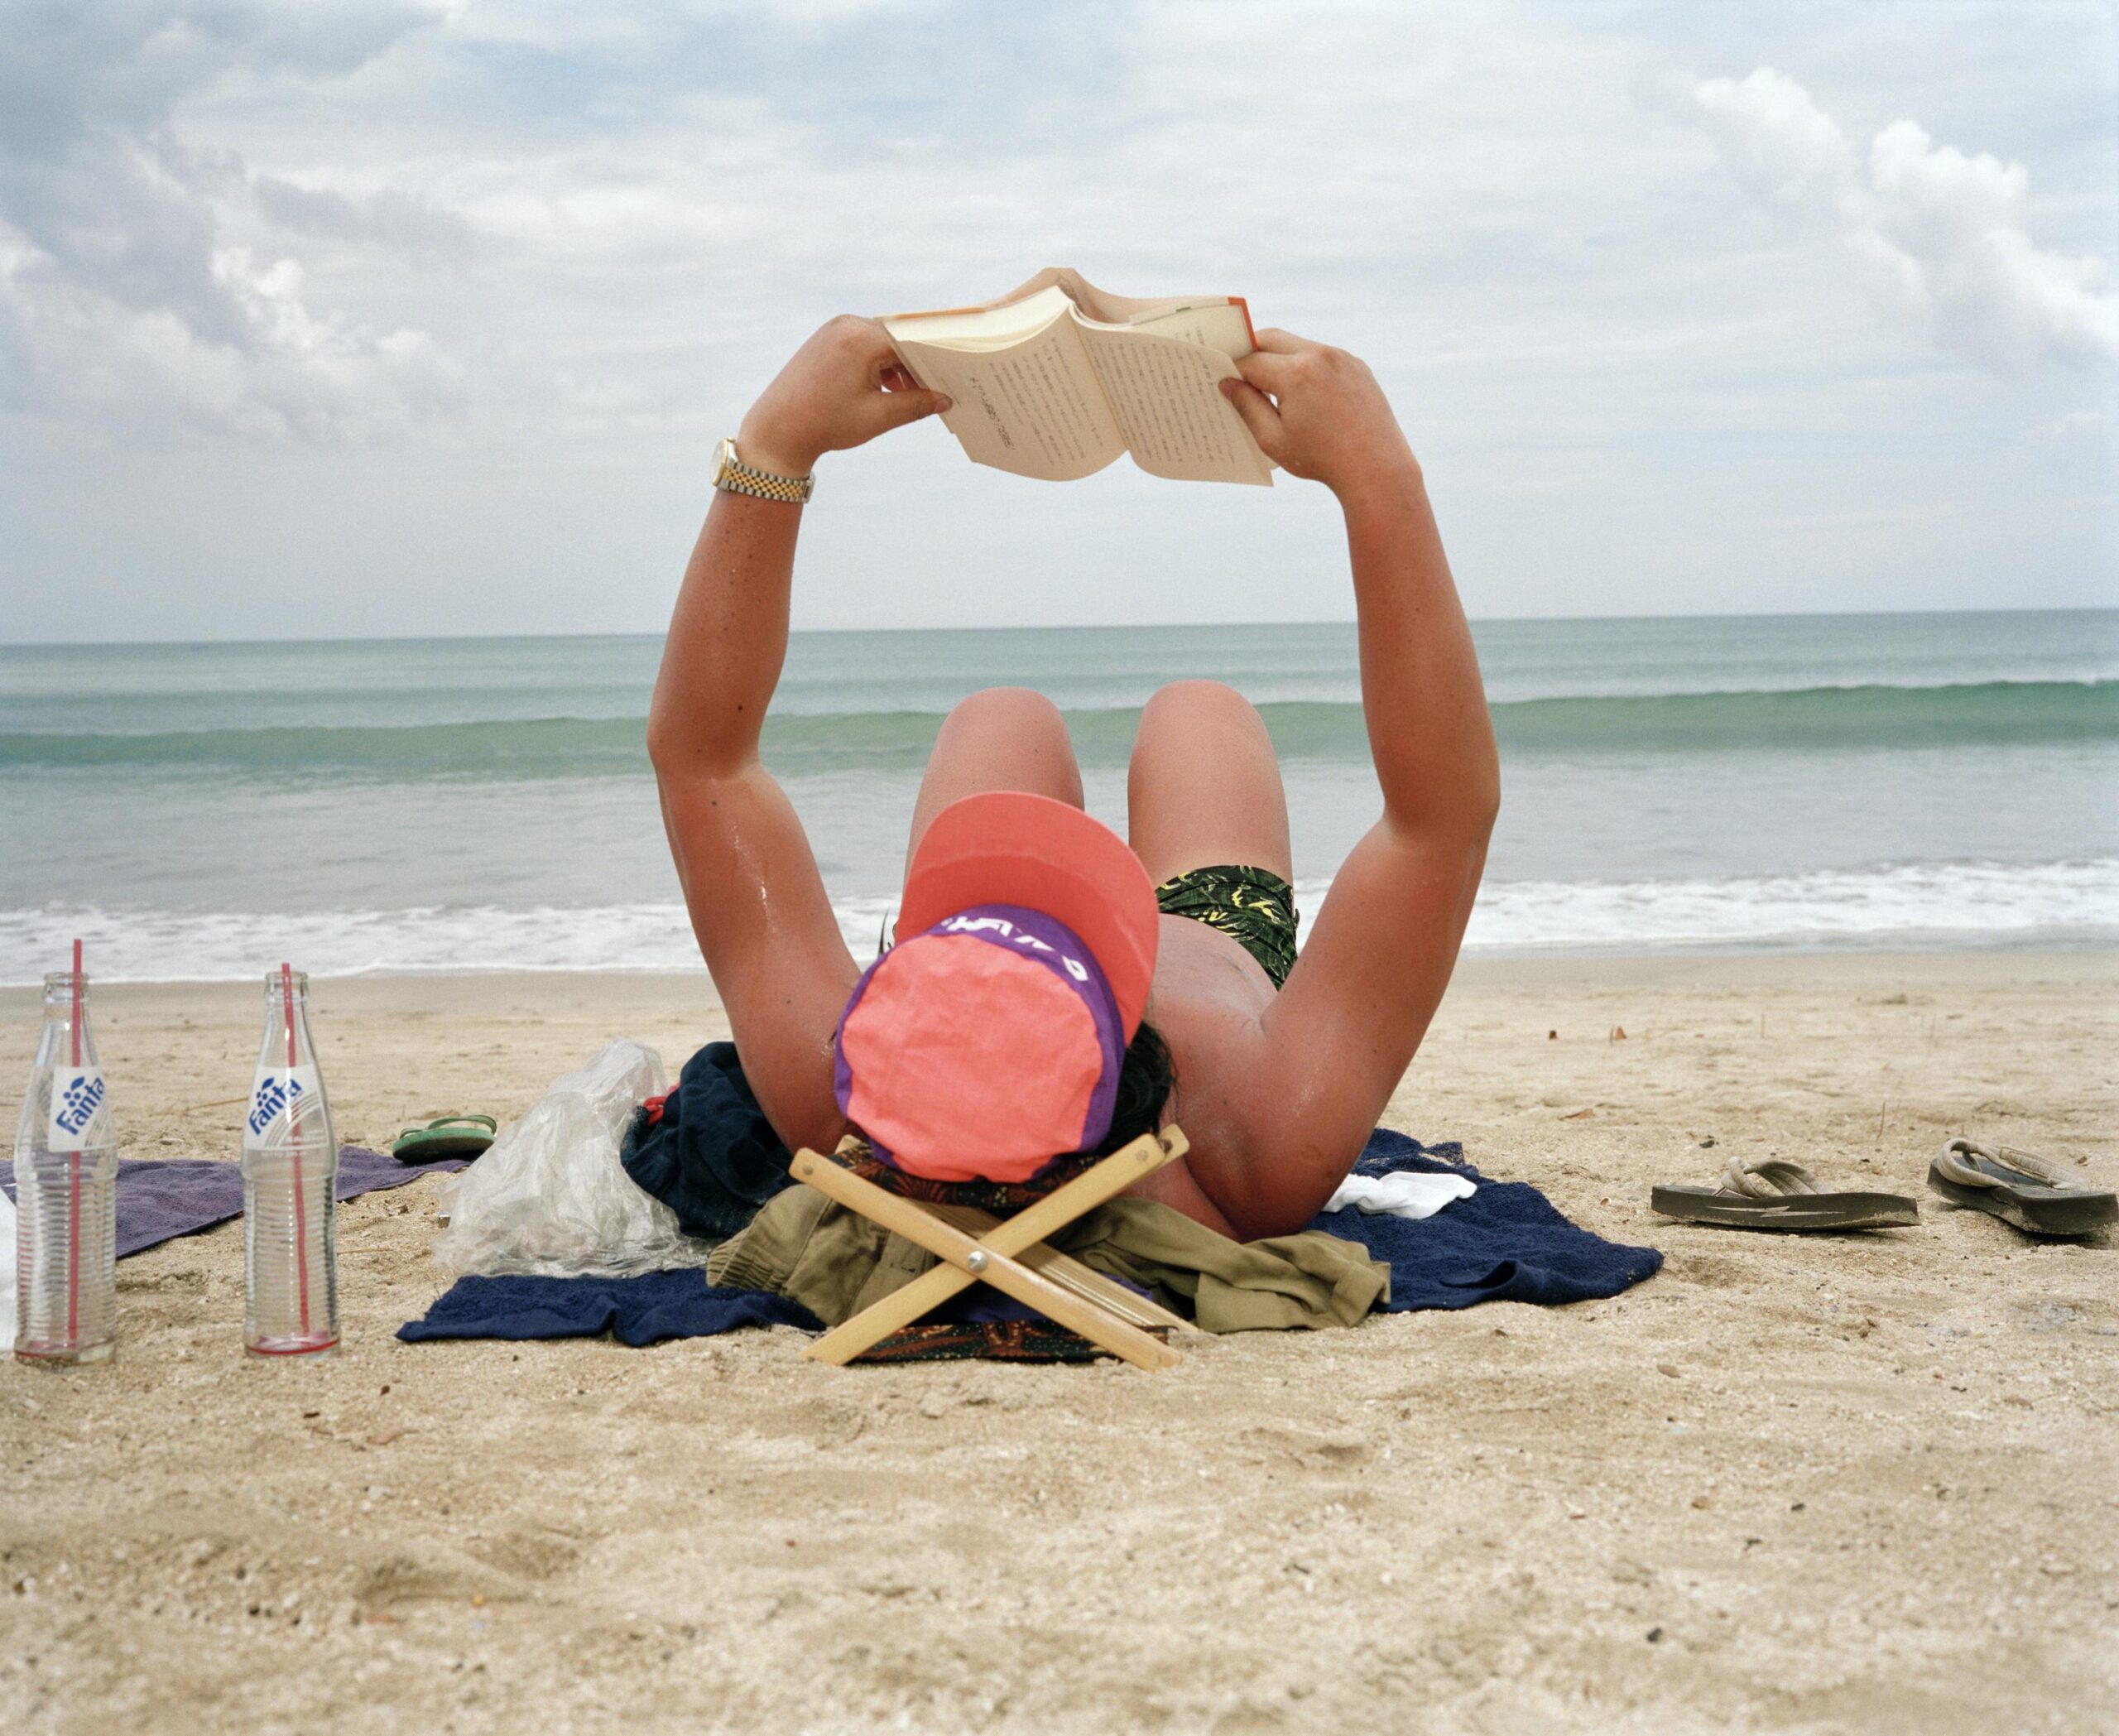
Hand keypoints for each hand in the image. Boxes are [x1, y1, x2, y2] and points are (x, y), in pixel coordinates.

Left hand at [737, 316, 950, 477]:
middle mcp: (848, 325)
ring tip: (914, 396)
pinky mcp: (827, 339)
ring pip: (882, 343)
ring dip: (899, 367)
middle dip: (918, 364)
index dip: (935, 359)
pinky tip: (890, 390)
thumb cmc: (825, 423)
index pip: (912, 340)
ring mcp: (835, 330)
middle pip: (898, 339)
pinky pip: (864, 346)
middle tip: (940, 387)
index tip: (954, 375)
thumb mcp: (878, 416)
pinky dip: (880, 365)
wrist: (776, 430)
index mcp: (861, 338)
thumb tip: (945, 400)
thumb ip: (915, 404)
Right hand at [1219, 330, 1416, 497]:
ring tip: (1268, 383)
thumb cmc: (1321, 458)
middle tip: (1238, 370)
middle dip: (1251, 351)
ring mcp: (1341, 357)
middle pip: (1271, 338)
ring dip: (1279, 357)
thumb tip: (1228, 384)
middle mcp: (1319, 356)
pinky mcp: (1356, 365)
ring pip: (1297, 344)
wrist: (1376, 467)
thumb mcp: (1273, 439)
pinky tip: (1301, 391)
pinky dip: (1305, 365)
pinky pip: (1322, 356)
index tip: (1223, 381)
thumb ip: (1247, 407)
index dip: (1233, 371)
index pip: (1251, 361)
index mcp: (1295, 374)